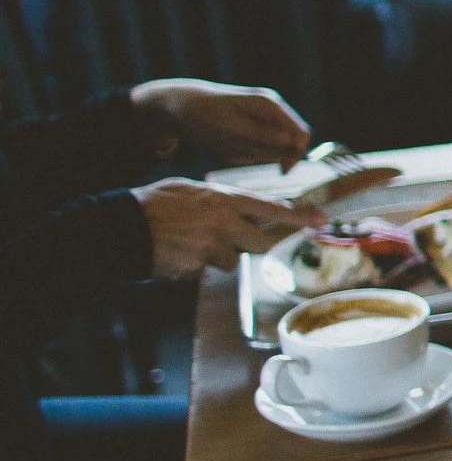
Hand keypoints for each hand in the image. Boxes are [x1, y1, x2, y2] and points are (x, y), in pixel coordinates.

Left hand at [129, 79, 309, 168]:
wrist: (181, 105)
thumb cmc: (203, 113)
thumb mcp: (230, 126)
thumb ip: (260, 134)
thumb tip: (288, 140)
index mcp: (271, 106)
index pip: (300, 133)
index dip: (297, 154)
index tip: (281, 172)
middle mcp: (272, 111)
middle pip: (290, 142)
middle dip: (270, 155)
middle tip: (242, 156)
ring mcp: (264, 119)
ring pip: (273, 147)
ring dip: (255, 154)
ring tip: (228, 146)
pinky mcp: (254, 127)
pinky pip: (258, 149)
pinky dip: (245, 153)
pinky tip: (226, 146)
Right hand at [134, 179, 315, 277]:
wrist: (122, 226)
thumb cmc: (155, 205)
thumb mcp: (192, 190)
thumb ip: (222, 202)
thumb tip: (245, 212)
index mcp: (223, 200)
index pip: (271, 209)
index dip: (298, 216)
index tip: (320, 220)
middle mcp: (222, 223)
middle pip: (260, 243)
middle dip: (250, 244)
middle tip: (227, 236)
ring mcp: (210, 247)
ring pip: (232, 260)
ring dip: (216, 255)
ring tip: (188, 241)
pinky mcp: (196, 266)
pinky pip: (205, 270)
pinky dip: (194, 264)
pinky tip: (176, 252)